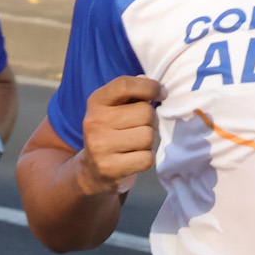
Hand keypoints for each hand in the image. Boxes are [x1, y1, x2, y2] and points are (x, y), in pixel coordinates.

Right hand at [76, 76, 163, 195]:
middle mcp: (94, 122)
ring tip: (135, 144)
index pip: (125, 85)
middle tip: (141, 128)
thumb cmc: (112, 132)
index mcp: (96, 101)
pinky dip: (146, 159)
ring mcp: (99, 146)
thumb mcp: (114, 108)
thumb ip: (132, 93)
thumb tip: (154, 85)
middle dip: (151, 121)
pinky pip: (147, 159)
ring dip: (148, 141)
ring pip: (148, 136)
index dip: (150, 87)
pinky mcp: (109, 168)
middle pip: (145, 113)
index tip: (161, 94)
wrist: (92, 170)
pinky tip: (133, 158)